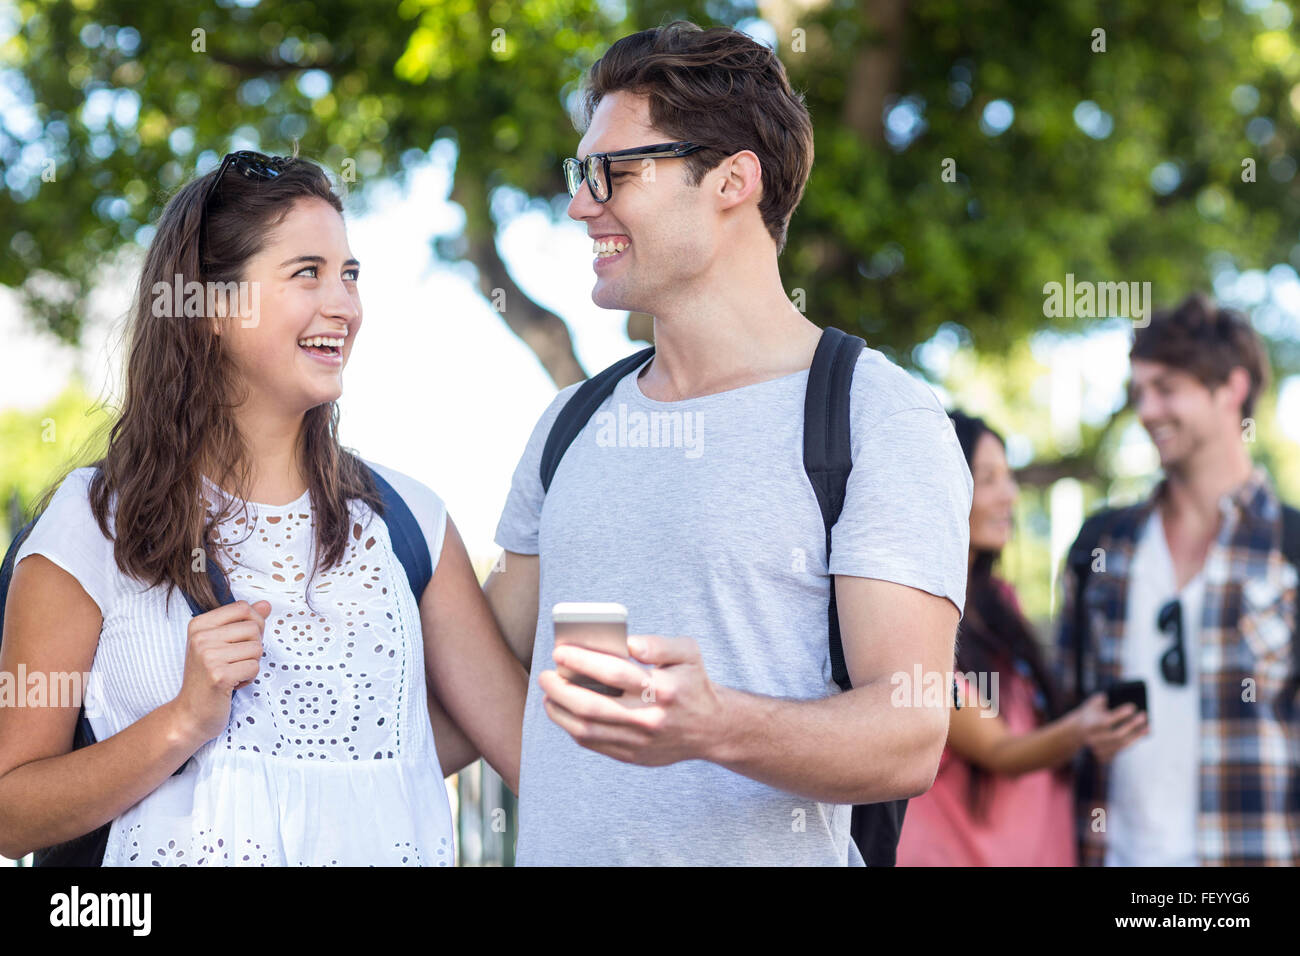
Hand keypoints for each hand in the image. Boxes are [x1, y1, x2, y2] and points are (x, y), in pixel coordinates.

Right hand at [172, 599, 269, 742]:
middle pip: (254, 628)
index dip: (254, 623)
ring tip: (232, 673)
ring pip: (257, 648)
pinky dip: (249, 678)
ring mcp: (208, 656)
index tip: (243, 640)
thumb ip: (243, 622)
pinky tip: (232, 684)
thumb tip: (266, 604)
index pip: (243, 608)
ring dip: (251, 664)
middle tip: (235, 662)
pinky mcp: (219, 676)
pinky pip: (254, 667)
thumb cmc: (207, 677)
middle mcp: (201, 637)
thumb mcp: (220, 643)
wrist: (190, 713)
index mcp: (199, 624)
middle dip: (254, 647)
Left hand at [538, 634, 724, 766]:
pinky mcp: (633, 757)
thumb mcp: (688, 653)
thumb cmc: (693, 683)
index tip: (559, 652)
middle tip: (546, 676)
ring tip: (549, 694)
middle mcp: (649, 718)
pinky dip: (573, 728)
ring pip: (587, 730)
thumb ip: (658, 643)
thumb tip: (628, 642)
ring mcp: (640, 741)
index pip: (614, 673)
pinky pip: (593, 744)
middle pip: (592, 706)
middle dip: (561, 689)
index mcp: (663, 689)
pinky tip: (565, 712)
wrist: (711, 729)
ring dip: (560, 712)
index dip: (582, 661)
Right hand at [1071, 692, 1147, 761]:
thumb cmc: (1091, 713)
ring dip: (1137, 736)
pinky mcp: (1104, 756)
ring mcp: (1098, 749)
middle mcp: (1092, 739)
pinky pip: (1122, 750)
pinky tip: (1141, 734)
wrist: (1078, 730)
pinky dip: (1133, 742)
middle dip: (1132, 725)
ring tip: (1148, 727)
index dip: (1120, 715)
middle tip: (1144, 715)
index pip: (1106, 722)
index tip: (1133, 707)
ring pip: (1121, 745)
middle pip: (1116, 735)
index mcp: (1089, 725)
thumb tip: (1124, 698)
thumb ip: (1105, 700)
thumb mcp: (1094, 703)